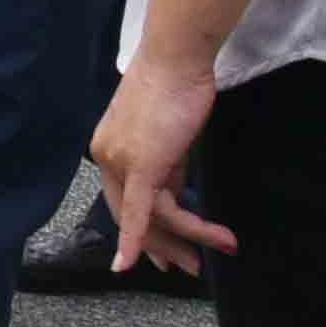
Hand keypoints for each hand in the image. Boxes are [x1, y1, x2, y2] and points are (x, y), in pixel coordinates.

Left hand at [87, 55, 235, 279]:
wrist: (177, 59)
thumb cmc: (178, 86)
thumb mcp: (170, 135)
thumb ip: (168, 165)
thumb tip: (178, 192)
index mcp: (109, 150)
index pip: (123, 203)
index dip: (141, 233)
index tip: (160, 256)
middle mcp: (107, 158)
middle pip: (131, 217)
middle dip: (161, 247)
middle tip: (187, 267)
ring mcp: (121, 161)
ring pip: (152, 218)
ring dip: (187, 240)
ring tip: (218, 250)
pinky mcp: (141, 164)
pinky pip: (140, 211)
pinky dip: (138, 240)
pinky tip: (136, 265)